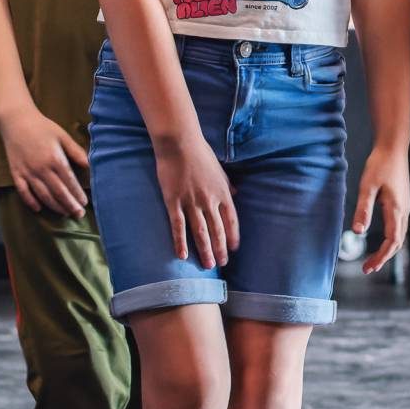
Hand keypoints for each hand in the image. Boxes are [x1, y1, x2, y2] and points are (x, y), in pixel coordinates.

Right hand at [3, 108, 89, 217]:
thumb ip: (76, 152)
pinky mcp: (16, 173)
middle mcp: (41, 169)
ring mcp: (27, 172)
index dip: (78, 195)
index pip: (69, 182)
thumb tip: (90, 166)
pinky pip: (23, 192)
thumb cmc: (43, 127)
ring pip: (43, 195)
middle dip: (70, 205)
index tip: (85, 203)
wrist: (17, 121)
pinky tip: (39, 208)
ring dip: (55, 207)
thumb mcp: (63, 136)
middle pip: (58, 193)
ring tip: (65, 213)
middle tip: (79, 215)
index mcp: (55, 159)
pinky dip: (31, 202)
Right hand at [155, 134, 237, 267]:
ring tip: (208, 265)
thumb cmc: (201, 153)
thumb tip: (235, 194)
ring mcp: (191, 202)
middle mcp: (209, 201)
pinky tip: (182, 256)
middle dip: (221, 249)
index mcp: (222, 193)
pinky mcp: (173, 202)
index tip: (233, 249)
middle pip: (218, 231)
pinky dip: (180, 242)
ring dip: (205, 251)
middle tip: (221, 264)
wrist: (180, 142)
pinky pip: (178, 226)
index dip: (233, 237)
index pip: (232, 221)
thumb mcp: (220, 170)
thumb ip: (227, 185)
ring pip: (200, 232)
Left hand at [350, 142, 409, 273]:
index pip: (392, 241)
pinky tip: (383, 240)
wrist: (393, 146)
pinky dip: (392, 239)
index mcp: (396, 209)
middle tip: (368, 268)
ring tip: (374, 259)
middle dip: (384, 257)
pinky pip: (400, 227)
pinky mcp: (403, 202)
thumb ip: (363, 210)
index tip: (368, 268)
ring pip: (400, 235)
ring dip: (389, 250)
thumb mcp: (367, 186)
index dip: (381, 257)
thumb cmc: (380, 164)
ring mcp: (405, 206)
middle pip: (398, 242)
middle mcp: (404, 210)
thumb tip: (358, 232)